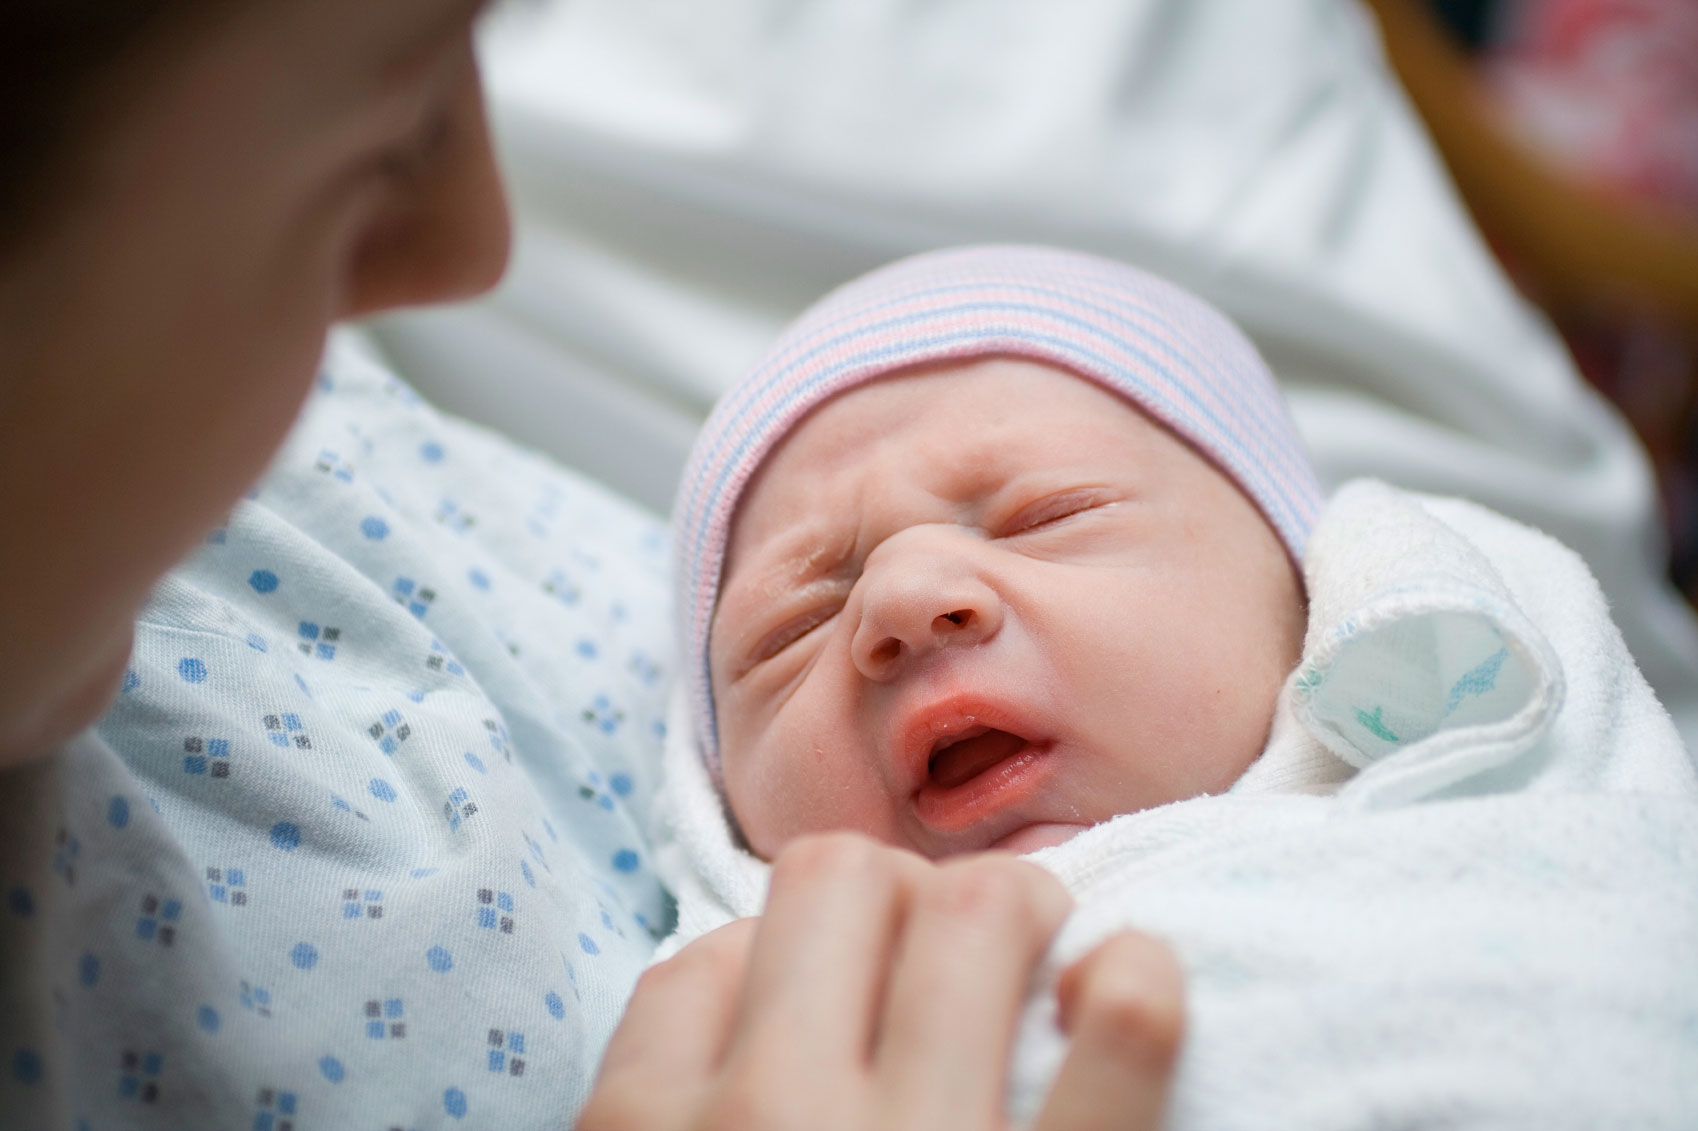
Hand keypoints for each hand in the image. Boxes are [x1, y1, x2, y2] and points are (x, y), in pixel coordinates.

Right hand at [577, 832, 1183, 1130]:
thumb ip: (661, 1099)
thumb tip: (747, 968)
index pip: (697, 961)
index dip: (765, 964)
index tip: (814, 1006)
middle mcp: (769, 1126)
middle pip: (835, 879)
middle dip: (891, 894)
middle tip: (937, 950)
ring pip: (972, 906)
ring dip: (1014, 904)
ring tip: (1037, 943)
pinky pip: (1125, 1032)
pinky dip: (1138, 986)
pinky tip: (1124, 991)